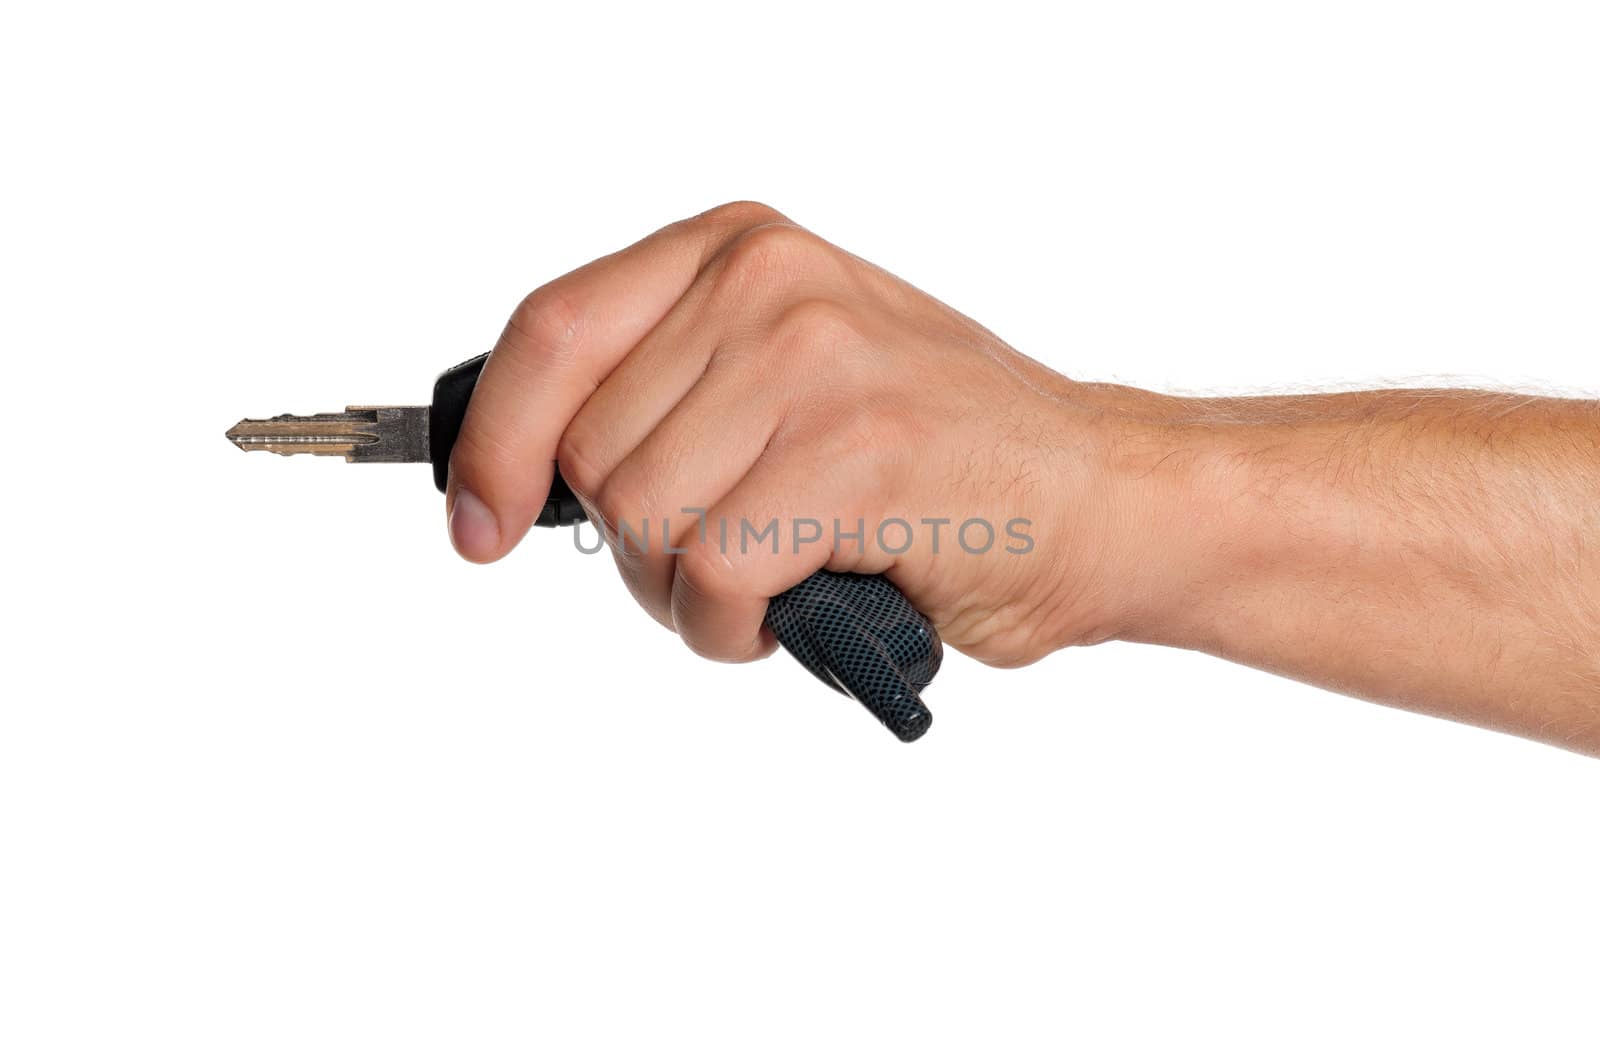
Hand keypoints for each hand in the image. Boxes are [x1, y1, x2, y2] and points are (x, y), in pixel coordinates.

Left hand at [445, 202, 1141, 666]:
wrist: (1099, 498)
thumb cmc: (941, 459)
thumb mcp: (791, 376)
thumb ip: (672, 389)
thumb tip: (524, 471)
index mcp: (741, 251)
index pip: (553, 331)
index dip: (494, 441)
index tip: (477, 524)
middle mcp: (769, 286)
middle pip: (591, 451)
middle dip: (633, 545)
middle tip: (721, 564)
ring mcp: (812, 363)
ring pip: (642, 520)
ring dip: (684, 594)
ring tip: (771, 584)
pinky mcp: (852, 453)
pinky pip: (709, 576)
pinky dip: (728, 630)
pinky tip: (789, 614)